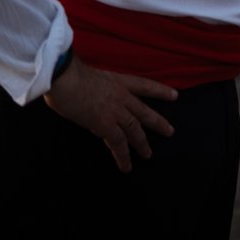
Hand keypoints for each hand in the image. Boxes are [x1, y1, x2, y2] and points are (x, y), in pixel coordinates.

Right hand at [42, 55, 178, 171]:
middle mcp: (121, 96)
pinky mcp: (105, 124)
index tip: (175, 95)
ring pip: (135, 130)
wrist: (64, 77)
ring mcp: (115, 111)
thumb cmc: (67, 73)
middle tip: (170, 131)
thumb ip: (97, 91)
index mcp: (118, 81)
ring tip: (148, 155)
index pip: (145, 86)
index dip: (161, 91)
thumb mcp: (90, 78)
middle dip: (158, 122)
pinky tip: (126, 166)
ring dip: (142, 144)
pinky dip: (123, 156)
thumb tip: (95, 110)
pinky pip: (118, 143)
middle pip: (144, 111)